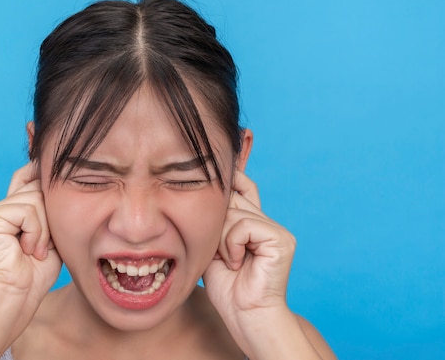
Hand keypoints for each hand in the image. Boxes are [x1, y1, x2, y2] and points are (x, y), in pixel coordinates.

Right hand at [0, 162, 60, 310]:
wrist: (18, 296)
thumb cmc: (38, 270)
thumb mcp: (52, 232)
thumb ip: (50, 206)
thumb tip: (56, 176)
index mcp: (13, 207)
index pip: (29, 174)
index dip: (43, 175)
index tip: (58, 181)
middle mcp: (1, 206)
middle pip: (38, 186)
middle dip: (50, 216)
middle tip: (44, 244)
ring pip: (36, 199)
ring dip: (44, 230)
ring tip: (35, 251)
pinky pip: (27, 211)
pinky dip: (35, 232)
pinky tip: (26, 250)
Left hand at [203, 170, 295, 320]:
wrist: (245, 316)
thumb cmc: (227, 287)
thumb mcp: (212, 246)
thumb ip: (215, 221)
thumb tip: (208, 191)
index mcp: (254, 224)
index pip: (244, 187)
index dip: (231, 178)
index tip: (211, 173)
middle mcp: (268, 223)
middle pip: (233, 198)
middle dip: (216, 221)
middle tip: (217, 251)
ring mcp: (277, 231)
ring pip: (235, 213)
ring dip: (221, 239)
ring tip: (229, 262)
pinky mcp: (281, 240)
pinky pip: (244, 225)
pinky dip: (232, 245)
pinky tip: (237, 263)